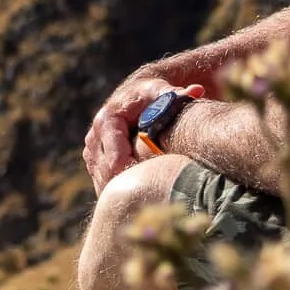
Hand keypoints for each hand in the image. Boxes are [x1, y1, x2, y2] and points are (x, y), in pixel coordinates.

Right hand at [83, 77, 203, 195]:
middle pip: (107, 174)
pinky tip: (138, 195)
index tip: (156, 184)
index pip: (115, 160)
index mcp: (107, 121)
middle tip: (155, 197)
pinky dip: (118, 191)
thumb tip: (196, 90)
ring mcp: (92, 150)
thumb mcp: (161, 91)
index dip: (134, 175)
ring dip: (122, 192)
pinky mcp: (94, 161)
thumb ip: (177, 94)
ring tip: (149, 199)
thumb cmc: (151, 94)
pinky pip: (102, 182)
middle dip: (128, 187)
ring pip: (102, 181)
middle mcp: (94, 136)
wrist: (135, 94)